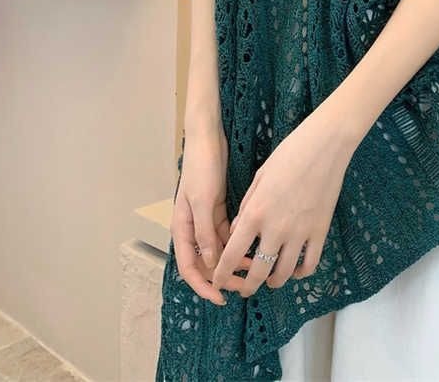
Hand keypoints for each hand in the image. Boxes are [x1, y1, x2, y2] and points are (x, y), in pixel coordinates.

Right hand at [170, 129, 248, 305]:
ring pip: (219, 250)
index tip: (221, 298)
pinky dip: (239, 244)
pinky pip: (227, 234)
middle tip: (246, 286)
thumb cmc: (202, 168)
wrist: (208, 140)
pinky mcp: (218, 209)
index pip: (189, 268)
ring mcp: (205, 219)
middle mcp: (192, 228)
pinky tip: (255, 248)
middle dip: (224, 277)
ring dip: (234, 261)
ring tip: (255, 269)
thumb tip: (213, 263)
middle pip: (206, 263)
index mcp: (182, 228)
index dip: (204, 286)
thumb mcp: (204, 200)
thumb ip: (206, 232)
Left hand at [210, 108, 356, 297]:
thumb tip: (237, 232)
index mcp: (255, 213)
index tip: (217, 281)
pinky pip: (309, 264)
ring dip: (272, 282)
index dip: (222, 274)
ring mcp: (300, 233)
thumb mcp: (259, 178)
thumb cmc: (289, 154)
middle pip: (257, 272)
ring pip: (283, 274)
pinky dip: (300, 273)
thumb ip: (247, 208)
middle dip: (246, 286)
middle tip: (243, 289)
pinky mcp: (320, 232)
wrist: (325, 146)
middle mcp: (276, 229)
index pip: (232, 255)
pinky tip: (294, 270)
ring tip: (268, 280)